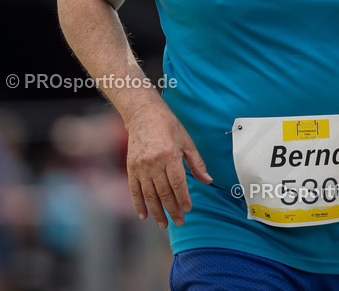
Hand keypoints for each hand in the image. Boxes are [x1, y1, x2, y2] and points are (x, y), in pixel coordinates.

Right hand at [123, 99, 211, 228]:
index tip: (188, 209)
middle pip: (164, 192)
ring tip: (163, 224)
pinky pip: (134, 190)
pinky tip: (144, 215)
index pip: (178, 183)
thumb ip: (197, 163)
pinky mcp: (130, 167)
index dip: (183, 199)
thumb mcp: (187, 141)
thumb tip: (208, 180)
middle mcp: (153, 163)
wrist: (143, 114)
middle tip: (179, 222)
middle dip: (172, 210)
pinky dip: (138, 204)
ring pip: (149, 194)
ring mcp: (140, 166)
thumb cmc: (168, 126)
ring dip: (156, 211)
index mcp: (170, 155)